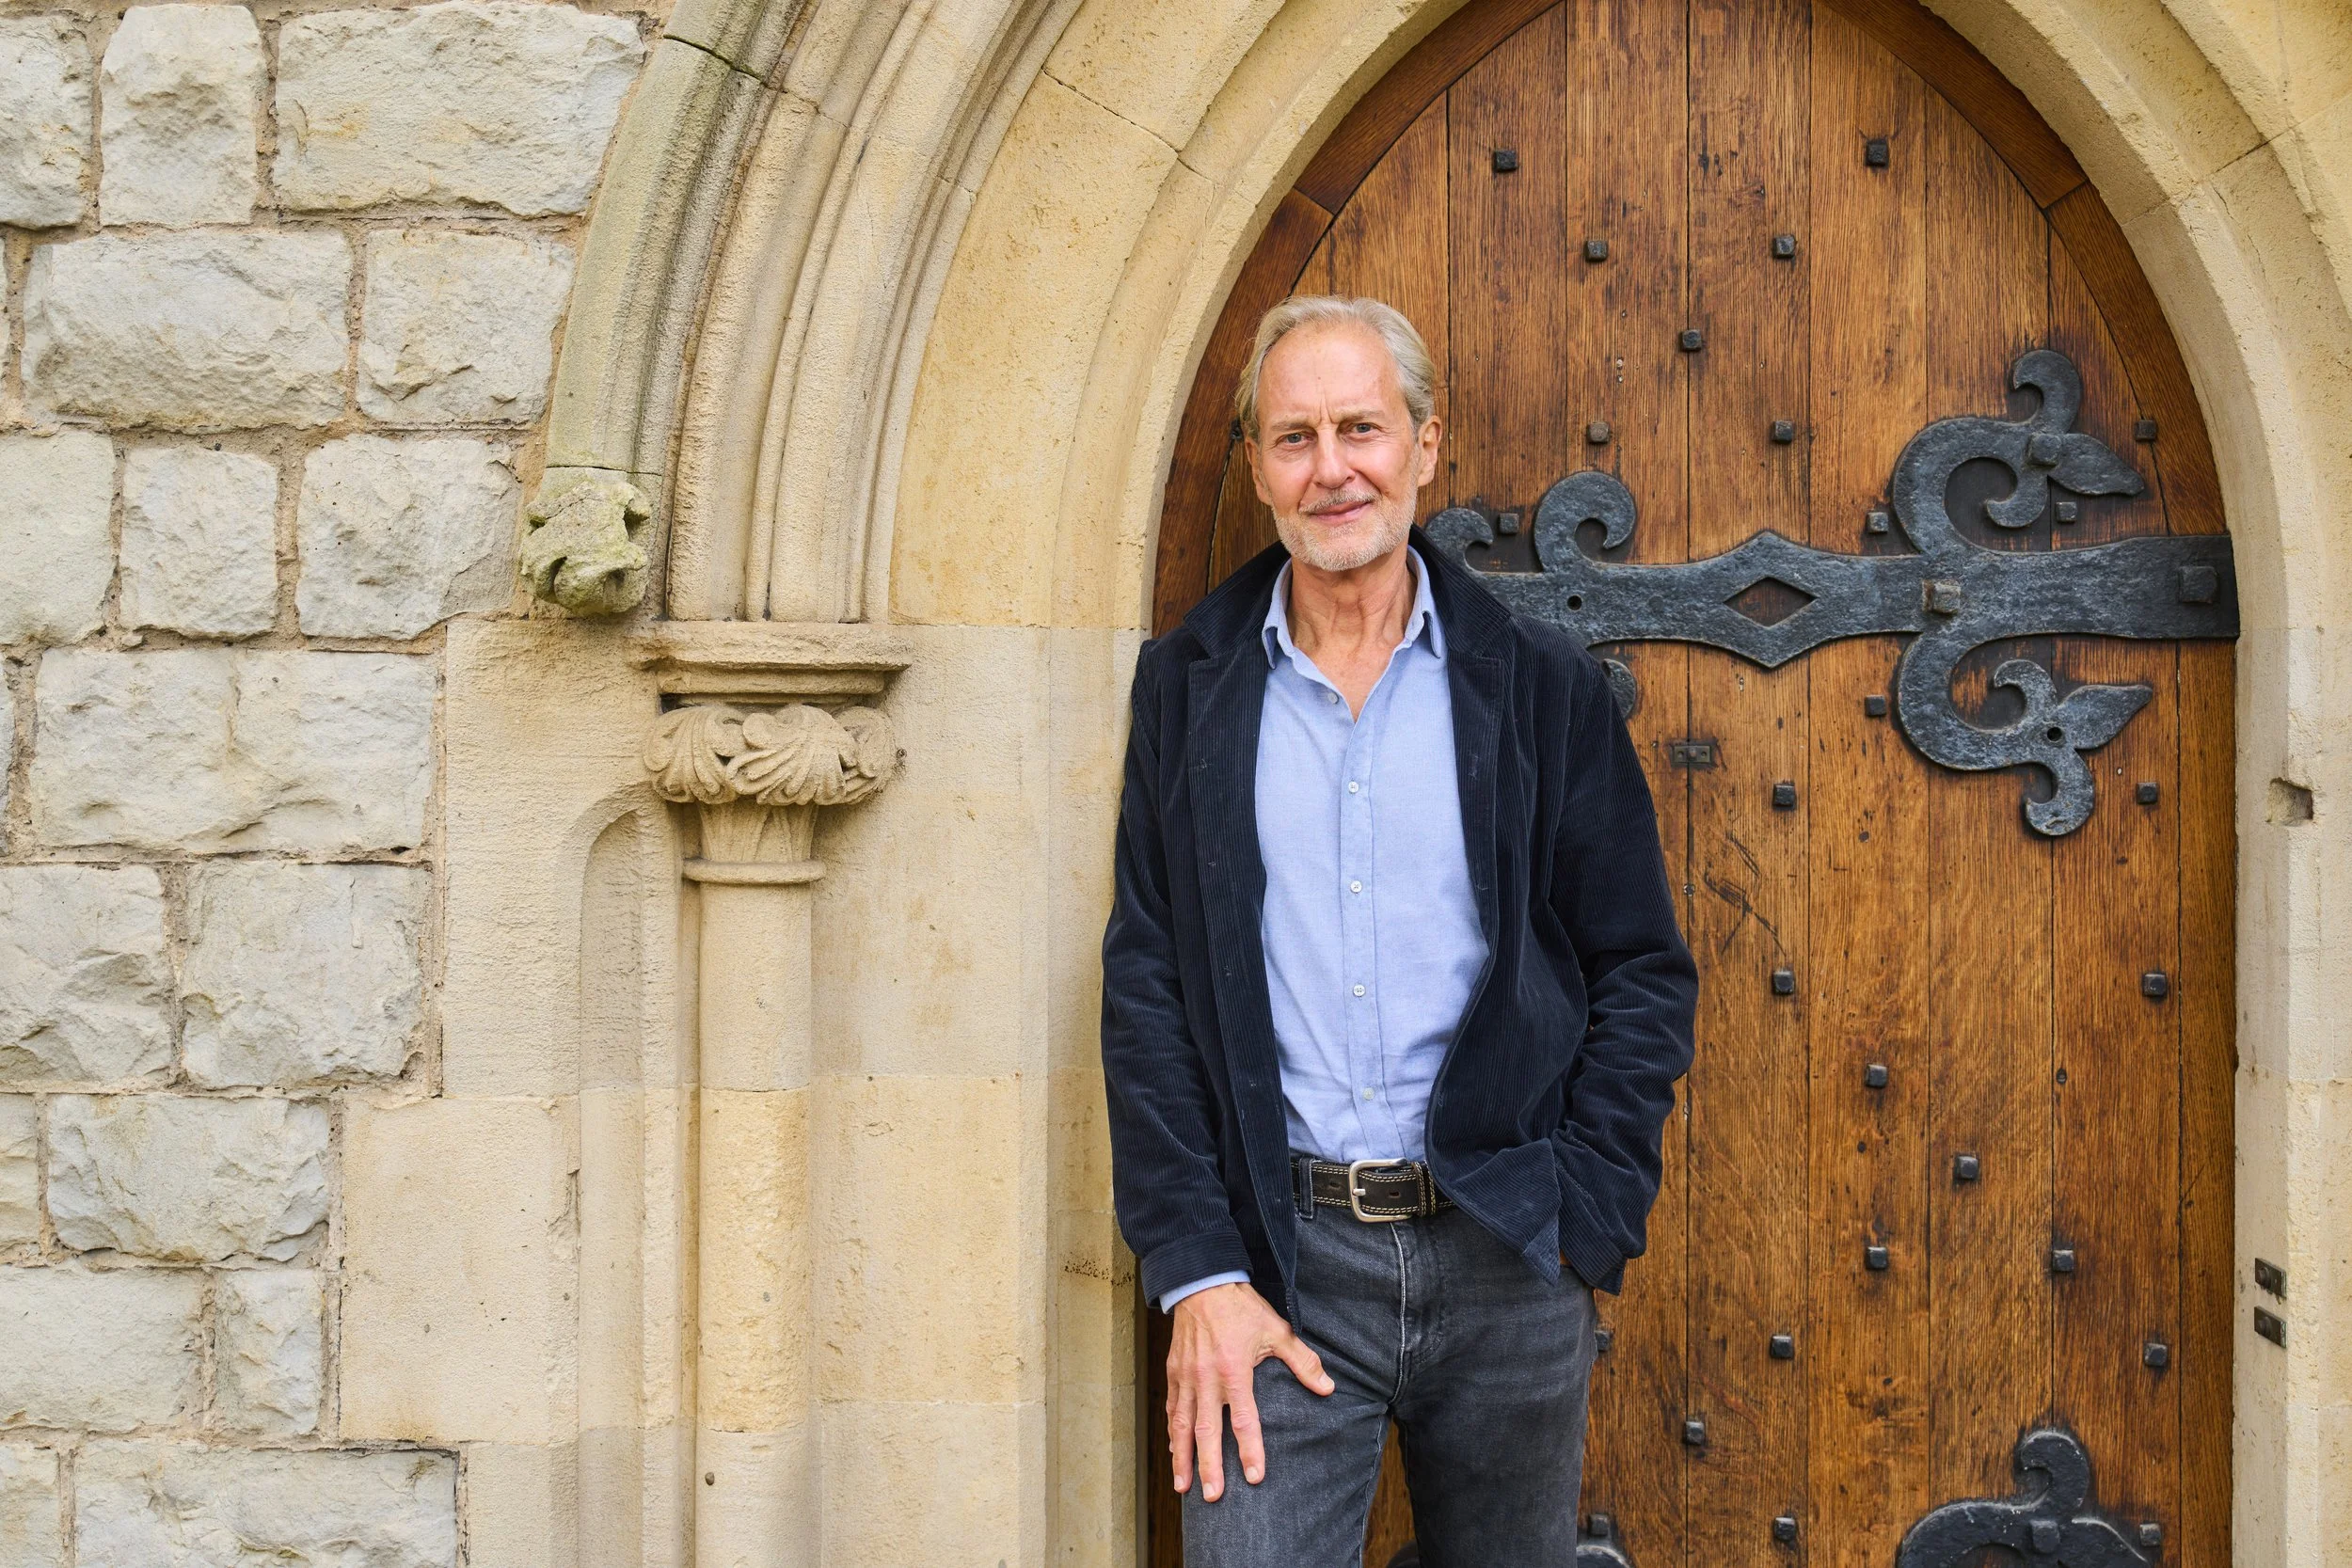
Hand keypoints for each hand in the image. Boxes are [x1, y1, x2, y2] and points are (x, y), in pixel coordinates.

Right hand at [1166, 1281, 1333, 1500]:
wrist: (1202, 1281)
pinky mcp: (1173, 1371)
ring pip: (1182, 1425)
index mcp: (1234, 1370)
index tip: (1254, 1477)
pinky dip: (1172, 1432)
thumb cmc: (1241, 1307)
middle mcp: (1207, 1378)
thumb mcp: (1277, 1330)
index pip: (1243, 1419)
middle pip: (1206, 1431)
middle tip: (1213, 1496)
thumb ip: (1303, 1361)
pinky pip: (1171, 1408)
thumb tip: (1327, 1387)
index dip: (1250, 1450)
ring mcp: (1186, 1376)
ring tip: (1183, 1487)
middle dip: (1210, 1467)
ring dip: (1182, 1458)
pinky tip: (1174, 1450)